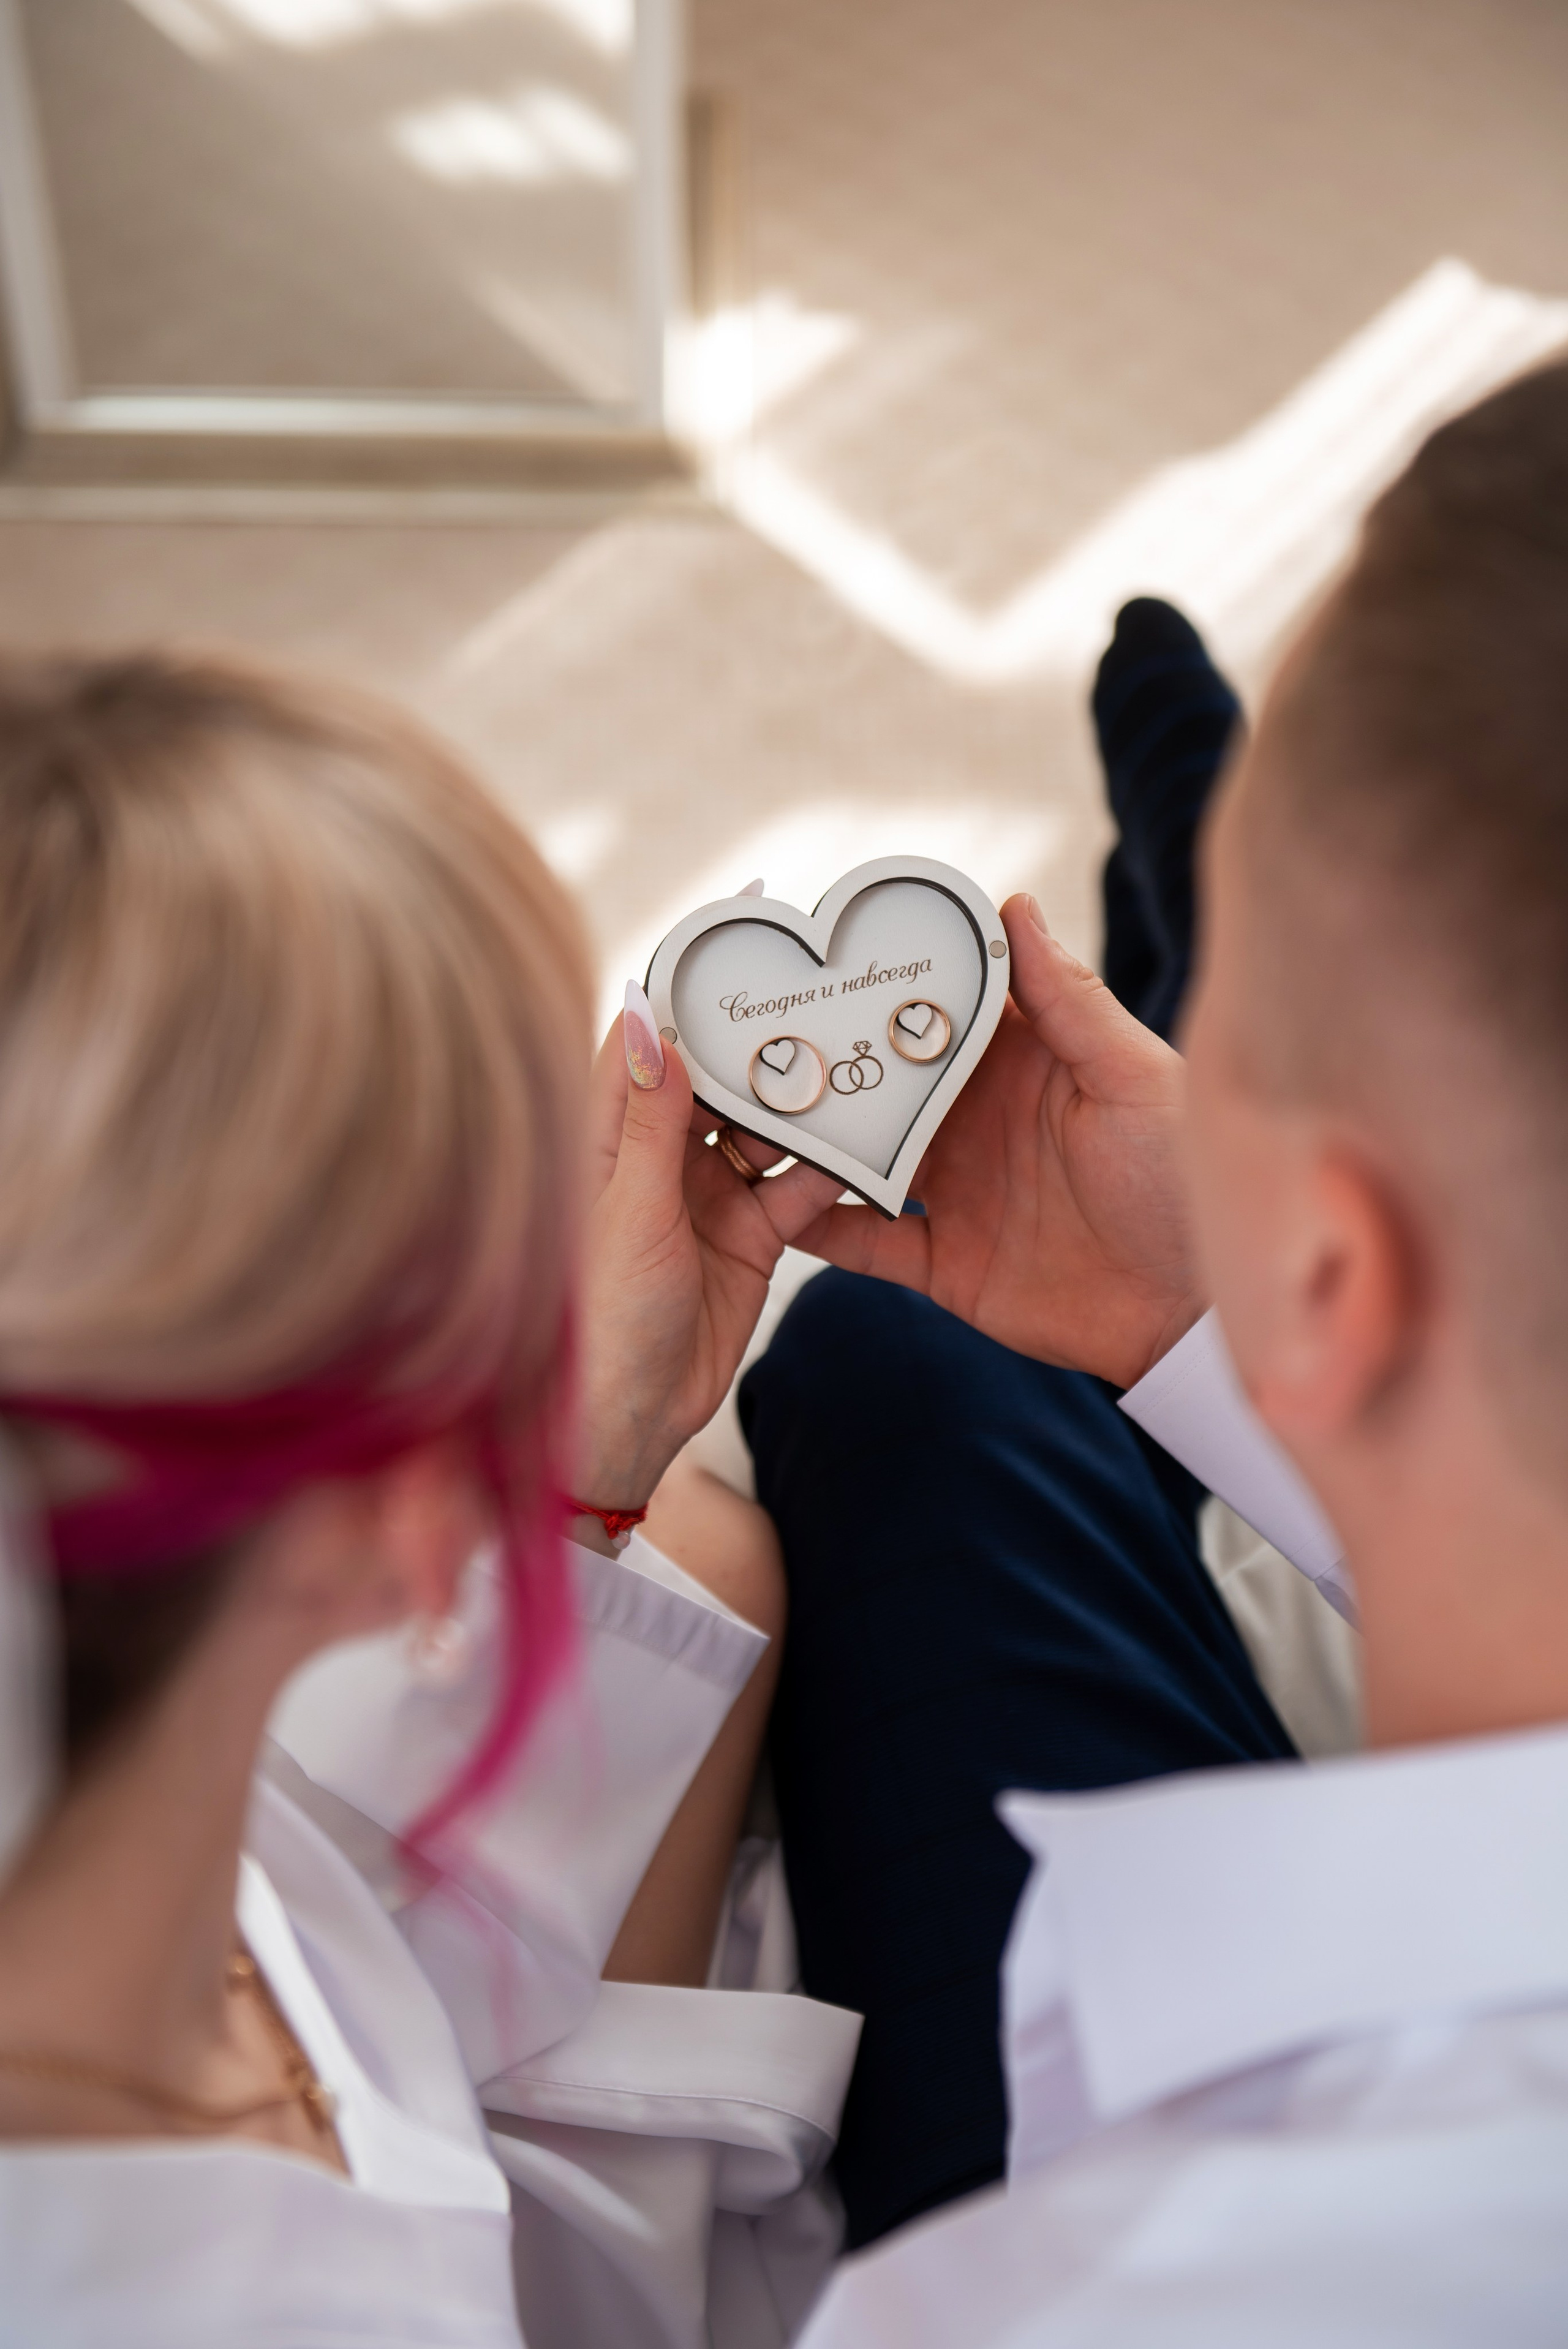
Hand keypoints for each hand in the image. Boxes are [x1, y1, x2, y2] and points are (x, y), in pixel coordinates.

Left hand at [575, 987, 841, 1507]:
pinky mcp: (747, 1236)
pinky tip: (872, 1139)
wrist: (619, 1429)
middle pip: (718, 1072)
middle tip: (827, 987)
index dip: (691, 980)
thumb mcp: (629, 1212)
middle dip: (768, 1035)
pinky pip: (798, 1187)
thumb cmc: (592, 1323)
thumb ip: (650, 1118)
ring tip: (863, 1053)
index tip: (740, 928)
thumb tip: (651, 1012)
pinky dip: (832, 1169)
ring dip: (808, 1099)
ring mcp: (704, 1193)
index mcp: (604, 1135)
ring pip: (766, 1124)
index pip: (650, 1035)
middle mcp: (654, 1154)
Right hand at [789, 895, 1204, 1386]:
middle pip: (882, 1078)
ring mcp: (955, 1189)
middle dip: (822, 1055)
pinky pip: (864, 1242)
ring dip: (806, 1136)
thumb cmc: (1186, 1181)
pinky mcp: (943, 1262)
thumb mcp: (1133, 1078)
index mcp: (1021, 1062)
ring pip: (859, 1154)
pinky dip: (818, 1227)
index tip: (821, 943)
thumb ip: (1068, 1000)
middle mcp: (976, 1118)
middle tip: (749, 1030)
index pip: (938, 1004)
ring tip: (740, 1112)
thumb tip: (1015, 904)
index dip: (885, 975)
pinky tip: (769, 1208)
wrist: (1190, 1315)